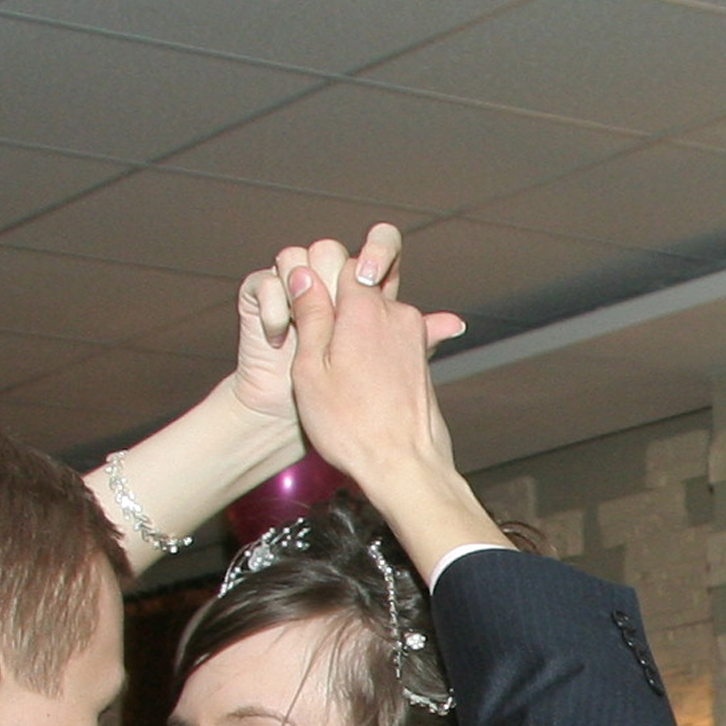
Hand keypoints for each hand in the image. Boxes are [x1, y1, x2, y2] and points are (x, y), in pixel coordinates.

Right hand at [281, 237, 454, 487]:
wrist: (403, 465)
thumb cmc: (351, 426)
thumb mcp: (310, 371)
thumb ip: (309, 317)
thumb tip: (304, 275)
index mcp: (365, 308)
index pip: (341, 259)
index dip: (319, 278)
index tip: (307, 307)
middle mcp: (396, 312)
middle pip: (360, 283)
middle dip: (337, 304)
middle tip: (320, 343)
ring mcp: (413, 334)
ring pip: (375, 311)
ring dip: (354, 331)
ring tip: (339, 373)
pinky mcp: (420, 356)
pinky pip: (389, 336)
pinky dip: (370, 350)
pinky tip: (358, 384)